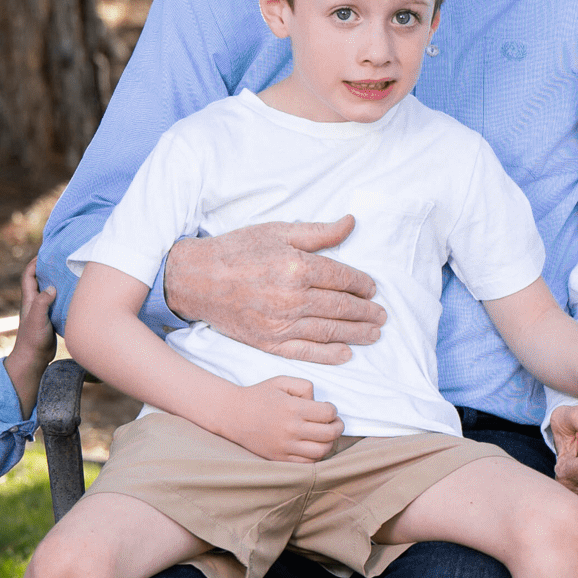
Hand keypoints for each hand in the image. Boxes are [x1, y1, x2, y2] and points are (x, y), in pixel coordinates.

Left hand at [2, 260, 58, 411]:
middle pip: (38, 280)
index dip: (35, 263)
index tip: (45, 254)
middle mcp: (35, 303)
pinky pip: (56, 302)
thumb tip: (51, 287)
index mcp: (29, 300)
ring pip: (48, 291)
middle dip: (46, 268)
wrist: (34, 359)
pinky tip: (74, 295)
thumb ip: (42, 302)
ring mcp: (42, 311)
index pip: (28, 276)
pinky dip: (63, 295)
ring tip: (69, 273)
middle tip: (60, 259)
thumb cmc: (34, 339)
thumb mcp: (38, 319)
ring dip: (56, 281)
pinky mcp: (50, 319)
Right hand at [164, 218, 385, 362]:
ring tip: (374, 334)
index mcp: (297, 267)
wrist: (195, 279)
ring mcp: (280, 324)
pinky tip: (346, 354)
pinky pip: (305, 352)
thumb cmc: (237, 250)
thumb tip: (351, 222)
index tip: (372, 289)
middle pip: (341, 307)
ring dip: (356, 334)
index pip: (343, 278)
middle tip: (382, 316)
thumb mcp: (278, 231)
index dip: (363, 285)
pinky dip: (328, 355)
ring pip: (329, 332)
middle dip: (366, 312)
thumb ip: (318, 232)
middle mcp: (292, 298)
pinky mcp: (268, 342)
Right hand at [215, 377, 339, 461]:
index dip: (333, 410)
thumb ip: (305, 387)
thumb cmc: (259, 396)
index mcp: (293, 408)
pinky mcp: (279, 458)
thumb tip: (319, 403)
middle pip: (330, 434)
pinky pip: (307, 463)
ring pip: (322, 451)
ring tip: (325, 435)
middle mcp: (290, 429)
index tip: (328, 408)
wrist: (232, 415)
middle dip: (338, 427)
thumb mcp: (282, 381)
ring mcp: (285, 446)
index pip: (328, 413)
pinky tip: (313, 446)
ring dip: (330, 443)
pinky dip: (316, 456)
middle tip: (335, 423)